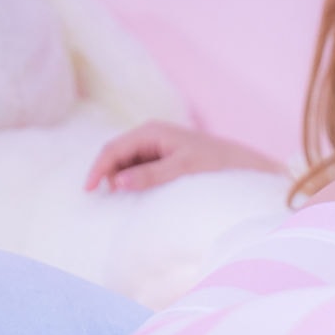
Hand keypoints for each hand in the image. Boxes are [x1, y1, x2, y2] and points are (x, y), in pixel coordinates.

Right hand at [84, 122, 283, 193]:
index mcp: (151, 132)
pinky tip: (133, 198)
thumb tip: (119, 182)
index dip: (99, 169)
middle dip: (106, 174)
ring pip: (128, 164)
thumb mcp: (183, 169)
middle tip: (100, 200)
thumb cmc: (217, 165)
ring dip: (120, 180)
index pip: (114, 148)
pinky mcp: (166, 161)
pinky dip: (133, 183)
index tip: (89, 190)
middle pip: (117, 154)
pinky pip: (141, 171)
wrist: (245, 167)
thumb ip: (152, 175)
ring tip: (116, 202)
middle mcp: (152, 136)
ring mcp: (158, 148)